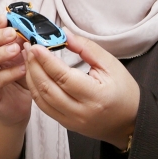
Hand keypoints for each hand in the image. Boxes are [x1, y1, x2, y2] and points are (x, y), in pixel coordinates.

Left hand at [23, 33, 138, 149]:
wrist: (130, 122)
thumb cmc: (124, 91)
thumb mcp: (111, 64)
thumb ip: (86, 48)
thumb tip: (64, 34)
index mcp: (96, 96)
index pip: (63, 77)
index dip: (46, 60)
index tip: (36, 45)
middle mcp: (80, 112)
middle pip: (48, 88)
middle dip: (34, 66)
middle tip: (28, 47)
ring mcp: (71, 121)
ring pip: (41, 99)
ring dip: (31, 77)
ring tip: (27, 58)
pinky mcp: (66, 124)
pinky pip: (44, 107)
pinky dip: (35, 89)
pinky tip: (33, 74)